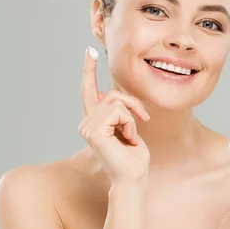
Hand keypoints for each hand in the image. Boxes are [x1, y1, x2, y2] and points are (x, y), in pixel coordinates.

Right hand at [78, 47, 150, 183]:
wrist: (133, 178)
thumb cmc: (134, 158)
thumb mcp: (128, 127)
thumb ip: (121, 111)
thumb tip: (120, 98)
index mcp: (93, 121)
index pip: (89, 90)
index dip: (89, 70)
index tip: (90, 51)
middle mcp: (86, 123)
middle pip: (111, 94)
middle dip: (132, 104)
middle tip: (143, 119)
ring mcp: (87, 127)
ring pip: (116, 101)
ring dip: (132, 116)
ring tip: (131, 135)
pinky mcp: (93, 131)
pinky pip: (118, 111)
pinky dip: (129, 123)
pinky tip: (128, 138)